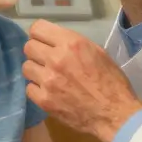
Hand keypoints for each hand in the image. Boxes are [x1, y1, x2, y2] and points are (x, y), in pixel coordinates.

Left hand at [23, 20, 141, 141]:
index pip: (37, 28)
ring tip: (48, 76)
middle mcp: (56, 59)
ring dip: (36, 70)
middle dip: (37, 51)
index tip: (44, 40)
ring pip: (26, 67)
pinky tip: (49, 91)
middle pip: (28, 47)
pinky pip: (29, 88)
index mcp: (71, 43)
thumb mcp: (97, 52)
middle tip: (46, 59)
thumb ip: (73, 44)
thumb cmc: (111, 81)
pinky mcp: (44, 100)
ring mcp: (48, 81)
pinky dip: (37, 89)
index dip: (39, 34)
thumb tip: (55, 42)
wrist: (114, 113)